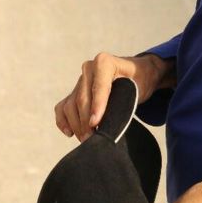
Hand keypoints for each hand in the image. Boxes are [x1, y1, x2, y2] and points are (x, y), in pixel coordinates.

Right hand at [54, 51, 173, 140]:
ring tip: (88, 140)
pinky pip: (62, 107)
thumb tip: (108, 121)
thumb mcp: (138, 86)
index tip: (96, 123)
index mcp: (104, 62)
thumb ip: (124, 99)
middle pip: (82, 98)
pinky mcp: (74, 92)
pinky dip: (63, 121)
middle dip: (86, 121)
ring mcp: (80, 81)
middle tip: (93, 140)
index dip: (97, 105)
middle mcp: (89, 68)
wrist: (137, 74)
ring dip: (77, 125)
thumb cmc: (139, 80)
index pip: (98, 86)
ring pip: (70, 105)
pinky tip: (70, 133)